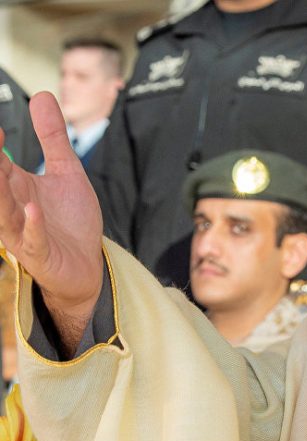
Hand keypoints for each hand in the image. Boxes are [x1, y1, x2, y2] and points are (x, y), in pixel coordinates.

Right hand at [0, 92, 102, 353]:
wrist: (85, 264)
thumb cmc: (71, 221)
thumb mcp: (67, 172)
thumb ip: (53, 137)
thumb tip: (41, 95)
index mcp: (14, 185)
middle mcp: (11, 207)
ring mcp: (22, 231)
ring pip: (3, 210)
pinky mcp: (39, 252)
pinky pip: (32, 238)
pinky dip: (31, 223)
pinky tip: (32, 207)